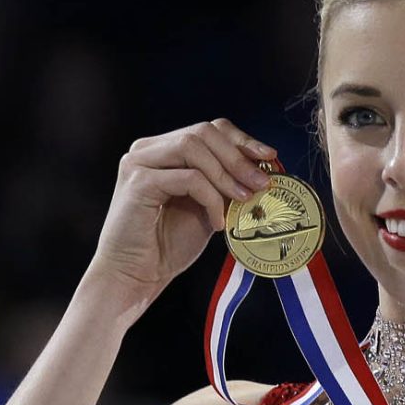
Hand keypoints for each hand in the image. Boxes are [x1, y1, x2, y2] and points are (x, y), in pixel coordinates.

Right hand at [89, 118, 275, 295]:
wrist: (135, 276)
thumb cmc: (167, 246)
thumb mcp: (206, 210)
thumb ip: (225, 188)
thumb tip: (262, 175)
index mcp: (164, 151)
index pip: (208, 129)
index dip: (241, 140)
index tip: (269, 158)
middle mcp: (148, 150)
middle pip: (202, 132)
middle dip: (238, 157)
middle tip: (262, 184)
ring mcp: (139, 163)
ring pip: (193, 147)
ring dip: (226, 174)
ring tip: (243, 201)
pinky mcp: (138, 182)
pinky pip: (188, 178)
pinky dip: (210, 199)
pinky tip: (217, 223)